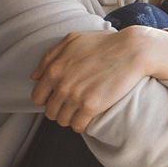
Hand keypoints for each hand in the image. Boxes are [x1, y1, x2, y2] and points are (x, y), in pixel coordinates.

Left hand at [30, 26, 167, 131]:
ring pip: (62, 121)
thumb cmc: (104, 43)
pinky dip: (82, 124)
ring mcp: (76, 97)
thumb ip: (50, 57)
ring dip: (70, 118)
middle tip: (73, 105)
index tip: (61, 97)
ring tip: (82, 111)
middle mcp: (61, 85)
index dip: (48, 98)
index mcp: (54, 70)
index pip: (38, 97)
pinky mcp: (92, 106)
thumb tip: (34, 76)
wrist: (133, 50)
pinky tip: (90, 116)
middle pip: (49, 112)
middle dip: (59, 110)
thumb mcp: (72, 40)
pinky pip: (78, 126)